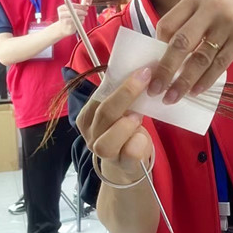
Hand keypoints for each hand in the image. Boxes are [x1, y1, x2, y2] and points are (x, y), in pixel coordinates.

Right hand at [55, 1, 88, 38]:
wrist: (63, 28)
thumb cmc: (68, 17)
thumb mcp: (71, 10)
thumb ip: (78, 7)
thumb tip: (87, 4)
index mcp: (61, 8)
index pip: (73, 5)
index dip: (81, 6)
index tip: (86, 7)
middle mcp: (61, 14)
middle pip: (75, 11)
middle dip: (82, 12)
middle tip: (86, 13)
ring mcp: (65, 22)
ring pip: (77, 17)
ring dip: (82, 17)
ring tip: (83, 17)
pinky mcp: (69, 27)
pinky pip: (78, 23)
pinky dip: (81, 22)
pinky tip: (80, 21)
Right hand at [77, 67, 153, 181]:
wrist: (127, 162)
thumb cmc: (123, 130)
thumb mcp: (119, 111)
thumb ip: (120, 95)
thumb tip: (140, 69)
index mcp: (87, 117)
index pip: (99, 98)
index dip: (121, 84)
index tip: (143, 71)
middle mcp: (91, 135)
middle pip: (104, 113)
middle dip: (126, 94)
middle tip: (145, 81)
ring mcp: (104, 153)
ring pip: (107, 142)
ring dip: (125, 126)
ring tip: (138, 117)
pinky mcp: (122, 164)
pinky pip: (129, 153)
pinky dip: (138, 142)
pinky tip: (143, 137)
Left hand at [150, 0, 232, 103]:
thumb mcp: (210, 2)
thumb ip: (191, 21)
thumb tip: (167, 54)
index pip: (167, 24)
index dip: (158, 47)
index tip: (155, 65)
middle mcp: (209, 8)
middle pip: (180, 43)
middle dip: (165, 70)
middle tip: (155, 89)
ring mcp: (227, 23)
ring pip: (200, 58)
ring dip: (184, 81)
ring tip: (173, 97)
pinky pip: (220, 64)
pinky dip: (206, 80)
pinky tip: (197, 91)